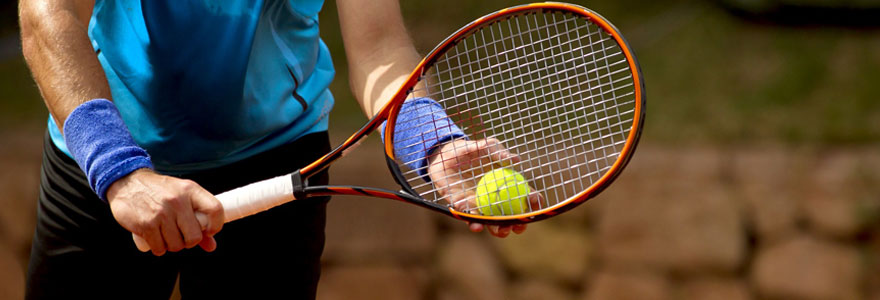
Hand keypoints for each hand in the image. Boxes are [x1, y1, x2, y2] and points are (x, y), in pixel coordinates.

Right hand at [106, 169, 223, 254]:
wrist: (127, 182)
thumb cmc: (159, 191)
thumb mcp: (182, 196)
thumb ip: (198, 219)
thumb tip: (211, 246)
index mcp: (190, 190)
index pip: (215, 210)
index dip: (215, 226)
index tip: (207, 231)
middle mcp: (177, 201)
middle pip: (194, 237)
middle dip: (188, 242)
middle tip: (181, 236)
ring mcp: (161, 214)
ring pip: (176, 246)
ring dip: (172, 245)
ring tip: (166, 235)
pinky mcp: (146, 225)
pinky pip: (159, 248)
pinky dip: (158, 248)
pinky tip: (155, 238)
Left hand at [426, 138, 540, 237]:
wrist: (444, 154)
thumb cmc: (470, 149)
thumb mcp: (486, 147)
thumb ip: (499, 152)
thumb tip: (516, 160)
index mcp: (507, 185)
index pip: (525, 196)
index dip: (533, 201)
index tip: (534, 201)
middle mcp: (496, 199)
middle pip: (511, 216)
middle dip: (518, 224)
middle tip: (518, 226)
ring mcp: (480, 205)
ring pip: (492, 222)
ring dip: (498, 230)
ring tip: (501, 232)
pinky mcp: (463, 208)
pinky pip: (469, 218)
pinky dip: (473, 222)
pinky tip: (476, 225)